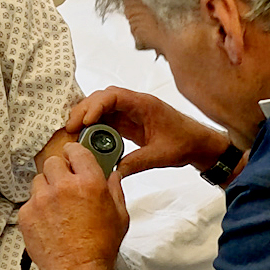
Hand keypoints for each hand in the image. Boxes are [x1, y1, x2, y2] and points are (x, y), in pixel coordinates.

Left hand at [20, 142, 128, 269]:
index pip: (76, 151)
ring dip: (46, 189)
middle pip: (53, 162)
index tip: (73, 156)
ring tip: (56, 208)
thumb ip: (115, 191)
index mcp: (89, 182)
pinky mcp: (27, 214)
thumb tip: (113, 177)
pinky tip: (48, 222)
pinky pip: (29, 202)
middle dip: (60, 172)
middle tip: (65, 186)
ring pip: (38, 181)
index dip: (75, 153)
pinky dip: (37, 209)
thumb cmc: (98, 249)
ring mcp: (42, 200)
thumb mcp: (119, 216)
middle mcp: (63, 187)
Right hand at [65, 87, 228, 177]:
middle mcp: (136, 104)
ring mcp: (132, 112)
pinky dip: (95, 125)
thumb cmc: (185, 142)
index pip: (113, 96)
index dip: (95, 106)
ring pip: (103, 107)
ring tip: (73, 132)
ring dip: (87, 116)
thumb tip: (111, 173)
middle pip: (103, 98)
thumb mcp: (159, 156)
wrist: (199, 143)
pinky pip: (108, 118)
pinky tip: (86, 136)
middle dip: (84, 110)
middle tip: (70, 127)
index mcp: (144, 105)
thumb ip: (135, 163)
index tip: (84, 121)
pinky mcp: (131, 122)